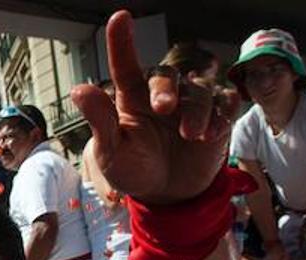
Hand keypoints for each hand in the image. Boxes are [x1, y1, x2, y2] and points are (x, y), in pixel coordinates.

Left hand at [70, 11, 237, 204]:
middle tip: (164, 108)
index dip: (122, 42)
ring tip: (190, 136)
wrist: (166, 194)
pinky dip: (221, 115)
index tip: (120, 18)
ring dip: (196, 110)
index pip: (125, 65)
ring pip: (199, 89)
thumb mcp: (111, 153)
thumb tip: (79, 90)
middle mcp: (161, 95)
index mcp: (131, 99)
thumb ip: (100, 122)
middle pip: (167, 74)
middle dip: (167, 87)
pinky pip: (225, 103)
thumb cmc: (133, 170)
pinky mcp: (216, 117)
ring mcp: (191, 105)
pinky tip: (211, 135)